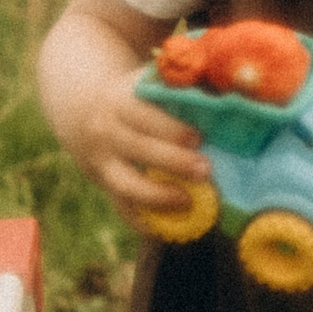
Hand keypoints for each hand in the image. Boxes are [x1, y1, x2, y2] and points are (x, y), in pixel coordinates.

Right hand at [51, 70, 214, 227]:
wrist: (79, 106)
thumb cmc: (131, 93)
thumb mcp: (145, 81)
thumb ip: (179, 85)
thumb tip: (234, 87)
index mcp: (121, 103)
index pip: (146, 117)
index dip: (171, 129)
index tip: (199, 138)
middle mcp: (107, 133)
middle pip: (139, 150)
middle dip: (173, 162)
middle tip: (206, 171)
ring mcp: (101, 162)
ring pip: (126, 185)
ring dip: (158, 197)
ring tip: (190, 203)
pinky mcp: (103, 184)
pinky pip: (121, 207)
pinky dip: (143, 222)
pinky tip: (168, 230)